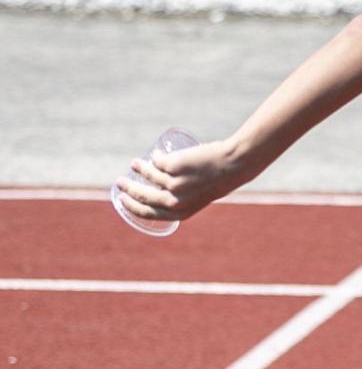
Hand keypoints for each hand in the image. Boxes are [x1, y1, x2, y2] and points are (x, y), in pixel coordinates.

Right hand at [112, 138, 247, 226]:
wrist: (235, 163)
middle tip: (120, 182)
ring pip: (148, 176)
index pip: (148, 214)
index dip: (132, 207)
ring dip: (138, 169)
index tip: (123, 200)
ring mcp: (175, 183)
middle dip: (127, 189)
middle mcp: (176, 201)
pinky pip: (157, 162)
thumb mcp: (202, 195)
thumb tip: (165, 189)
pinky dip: (153, 158)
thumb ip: (186, 198)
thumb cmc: (221, 180)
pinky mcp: (175, 166)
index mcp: (181, 213)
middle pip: (142, 196)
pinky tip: (153, 155)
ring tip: (135, 163)